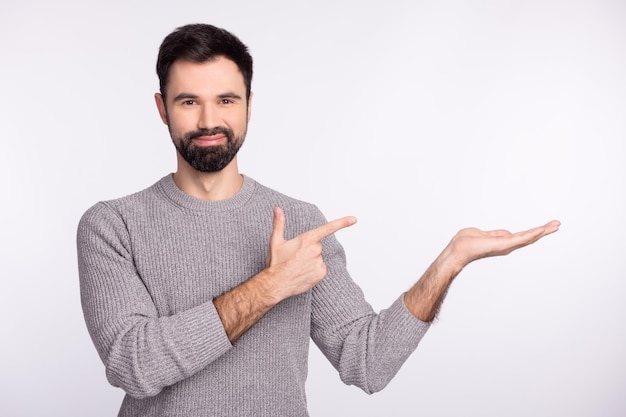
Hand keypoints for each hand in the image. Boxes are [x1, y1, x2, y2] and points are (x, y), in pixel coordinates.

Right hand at [266, 207, 356, 300]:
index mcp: (307, 239)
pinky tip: (303, 273)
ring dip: (310, 261)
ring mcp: (319, 263)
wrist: (275, 284)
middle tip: (295, 257)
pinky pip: (320, 269)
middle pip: (317, 246)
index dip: (342, 223)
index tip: (354, 219)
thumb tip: (277, 209)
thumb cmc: (276, 263)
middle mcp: (316, 250)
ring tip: (297, 267)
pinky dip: (313, 270)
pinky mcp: (321, 273)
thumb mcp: (276, 241)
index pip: (327, 228)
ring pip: (318, 258)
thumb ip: (279, 223)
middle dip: (308, 250)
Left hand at [446, 219, 560, 268]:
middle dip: (544, 231)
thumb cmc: (466, 242)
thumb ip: (496, 234)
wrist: (458, 249)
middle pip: (530, 237)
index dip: (534, 231)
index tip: (545, 226)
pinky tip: (541, 230)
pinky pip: (521, 238)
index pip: (522, 236)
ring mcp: (506, 245)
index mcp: (502, 242)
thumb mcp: (483, 234)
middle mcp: (507, 245)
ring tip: (555, 225)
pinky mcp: (504, 244)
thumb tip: (506, 233)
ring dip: (542, 231)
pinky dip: (532, 234)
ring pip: (529, 237)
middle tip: (557, 224)